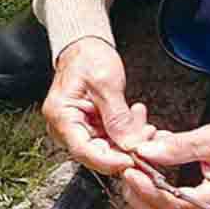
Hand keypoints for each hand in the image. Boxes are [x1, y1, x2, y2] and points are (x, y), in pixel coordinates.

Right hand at [42, 37, 152, 174]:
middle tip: (148, 137)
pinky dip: (129, 134)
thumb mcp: (105, 83)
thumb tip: (130, 144)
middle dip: (126, 149)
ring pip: (109, 149)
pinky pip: (113, 140)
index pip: (83, 150)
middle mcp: (66, 128)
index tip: (132, 160)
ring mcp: (80, 129)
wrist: (85, 48)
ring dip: (131, 140)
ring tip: (146, 124)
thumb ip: (117, 117)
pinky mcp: (92, 128)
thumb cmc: (87, 58)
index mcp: (61, 116)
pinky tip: (141, 122)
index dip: (109, 160)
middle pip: (97, 154)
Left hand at [121, 120, 209, 208]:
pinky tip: (150, 174)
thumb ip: (180, 146)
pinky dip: (155, 195)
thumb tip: (146, 151)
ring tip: (135, 171)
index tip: (130, 172)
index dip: (147, 190)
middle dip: (140, 196)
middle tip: (127, 170)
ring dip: (145, 197)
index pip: (174, 205)